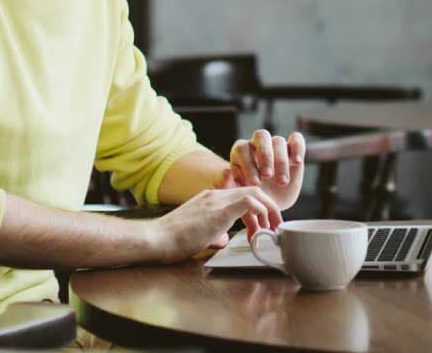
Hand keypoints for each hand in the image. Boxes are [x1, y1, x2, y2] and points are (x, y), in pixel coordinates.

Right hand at [148, 186, 281, 262]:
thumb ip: (214, 235)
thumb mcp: (199, 236)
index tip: (264, 226)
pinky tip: (262, 228)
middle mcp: (215, 195)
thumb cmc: (172, 241)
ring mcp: (216, 200)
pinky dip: (261, 212)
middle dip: (270, 207)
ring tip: (272, 229)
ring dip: (269, 211)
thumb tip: (223, 240)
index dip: (259, 209)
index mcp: (211, 199)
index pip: (242, 195)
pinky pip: (249, 202)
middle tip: (276, 226)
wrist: (155, 239)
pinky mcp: (218, 210)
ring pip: (255, 193)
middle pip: (253, 190)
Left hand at [224, 130, 305, 212]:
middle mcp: (258, 144)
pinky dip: (298, 147)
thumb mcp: (235, 193)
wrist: (266, 203)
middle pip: (261, 136)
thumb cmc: (248, 196)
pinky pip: (297, 139)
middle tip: (268, 176)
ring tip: (282, 182)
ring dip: (281, 161)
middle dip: (265, 156)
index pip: (242, 148)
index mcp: (241, 151)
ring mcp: (276, 145)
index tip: (254, 184)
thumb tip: (226, 172)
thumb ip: (227, 184)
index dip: (248, 164)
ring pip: (278, 141)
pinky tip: (297, 162)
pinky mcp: (292, 149)